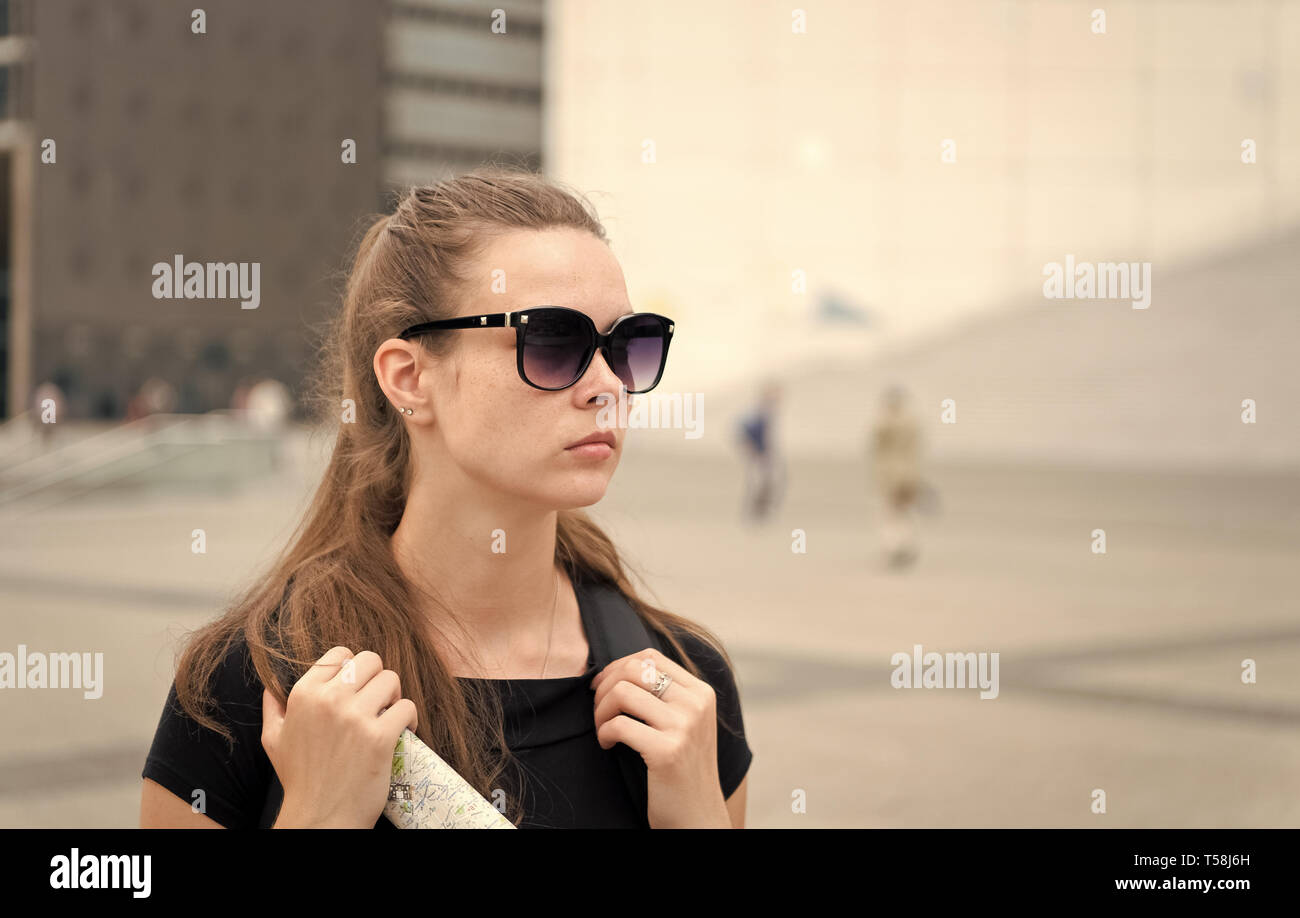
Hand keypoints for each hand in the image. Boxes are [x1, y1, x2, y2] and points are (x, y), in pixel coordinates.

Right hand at [261, 646, 417, 827]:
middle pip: (371, 660)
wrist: (320, 819)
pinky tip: (401, 730)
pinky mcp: (379, 736)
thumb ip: (273, 708)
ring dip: (394, 696)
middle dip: (377, 677)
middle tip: (376, 700)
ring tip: (388, 715)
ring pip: (391, 679)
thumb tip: (271, 687)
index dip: (352, 667)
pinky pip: (406, 706)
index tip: (356, 687)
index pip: (339, 654)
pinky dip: (409, 717)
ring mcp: (355, 718)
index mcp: (303, 695)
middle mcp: (328, 700)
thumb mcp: (274, 741)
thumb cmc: (300, 781)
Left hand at [591, 647, 729, 827]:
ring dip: (601, 711)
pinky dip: (604, 733)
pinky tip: (607, 745)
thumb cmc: (682, 768)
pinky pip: (619, 725)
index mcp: (701, 692)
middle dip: (605, 686)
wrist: (697, 816)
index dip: (618, 666)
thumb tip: (616, 668)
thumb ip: (664, 694)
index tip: (603, 687)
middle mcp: (696, 704)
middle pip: (634, 669)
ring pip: (623, 692)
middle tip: (599, 710)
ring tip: (602, 729)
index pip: (650, 657)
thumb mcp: (685, 723)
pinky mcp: (668, 751)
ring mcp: (684, 727)